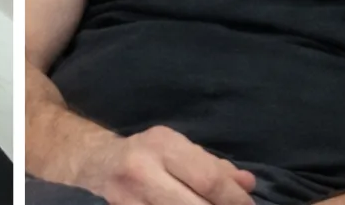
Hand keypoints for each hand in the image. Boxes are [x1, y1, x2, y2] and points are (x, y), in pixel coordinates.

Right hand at [71, 126, 256, 204]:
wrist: (97, 162)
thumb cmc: (146, 153)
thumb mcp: (178, 148)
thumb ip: (213, 165)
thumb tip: (247, 183)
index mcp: (163, 144)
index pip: (208, 178)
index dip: (234, 198)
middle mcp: (143, 168)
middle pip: (195, 204)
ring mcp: (130, 196)